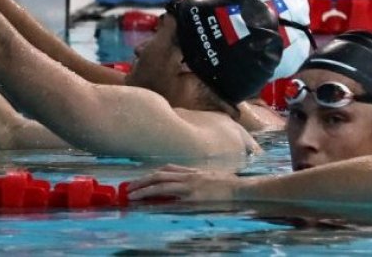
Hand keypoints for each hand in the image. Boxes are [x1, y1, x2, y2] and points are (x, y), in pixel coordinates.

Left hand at [126, 165, 245, 203]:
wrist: (241, 190)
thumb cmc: (230, 187)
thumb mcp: (211, 181)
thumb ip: (197, 182)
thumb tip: (184, 190)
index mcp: (193, 172)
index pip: (168, 169)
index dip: (153, 174)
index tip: (141, 180)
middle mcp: (189, 176)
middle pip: (160, 174)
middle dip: (143, 180)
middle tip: (129, 187)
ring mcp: (190, 186)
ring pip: (161, 183)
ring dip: (144, 188)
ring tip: (132, 195)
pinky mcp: (192, 197)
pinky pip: (170, 196)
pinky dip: (156, 197)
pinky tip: (147, 202)